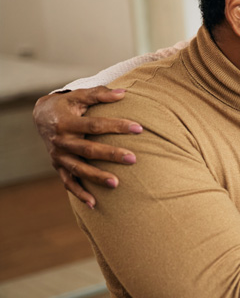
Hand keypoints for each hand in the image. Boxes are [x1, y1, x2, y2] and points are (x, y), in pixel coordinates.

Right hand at [32, 87, 142, 207]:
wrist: (41, 116)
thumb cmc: (67, 104)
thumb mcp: (79, 95)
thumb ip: (100, 94)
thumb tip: (124, 93)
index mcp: (66, 122)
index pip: (95, 125)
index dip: (117, 126)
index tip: (139, 128)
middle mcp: (61, 141)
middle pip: (88, 150)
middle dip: (110, 155)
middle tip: (133, 159)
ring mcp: (58, 156)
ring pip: (78, 169)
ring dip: (96, 178)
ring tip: (117, 184)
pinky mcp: (58, 166)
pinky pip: (68, 182)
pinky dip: (79, 194)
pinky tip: (94, 204)